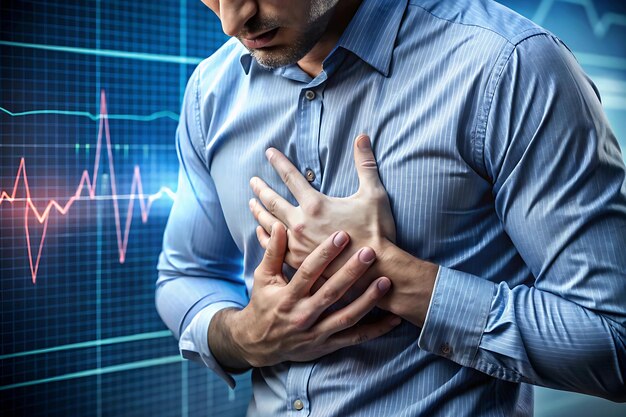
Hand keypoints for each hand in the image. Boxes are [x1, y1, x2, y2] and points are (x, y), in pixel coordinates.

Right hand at [212, 223, 400, 368]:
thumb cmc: (264, 304)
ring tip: (386, 281)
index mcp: (287, 297)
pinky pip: (355, 338)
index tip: (342, 235)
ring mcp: (316, 333)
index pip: (308, 272)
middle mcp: (302, 316)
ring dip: (368, 300)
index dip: (324, 254)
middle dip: (351, 272)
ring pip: (346, 317)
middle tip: (370, 252)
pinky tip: (394, 319)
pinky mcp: (328, 346)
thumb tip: (278, 225)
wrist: (259, 345)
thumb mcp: (263, 278)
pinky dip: (376, 330)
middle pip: (331, 293)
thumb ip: (274, 252)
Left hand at [249, 134, 395, 276]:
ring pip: (269, 224)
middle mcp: (300, 223)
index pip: (291, 177)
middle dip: (261, 189)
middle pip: (273, 202)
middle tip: (252, 181)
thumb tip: (362, 136)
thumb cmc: (376, 230)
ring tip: (251, 204)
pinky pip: (274, 248)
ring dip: (259, 212)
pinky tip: (261, 233)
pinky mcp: (298, 262)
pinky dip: (265, 238)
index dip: (278, 162)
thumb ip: (365, 163)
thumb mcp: (373, 193)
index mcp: (315, 204)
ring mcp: (296, 244)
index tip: (269, 152)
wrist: (376, 267)